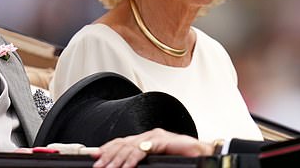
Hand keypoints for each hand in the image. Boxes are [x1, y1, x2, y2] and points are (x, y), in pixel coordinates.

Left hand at [91, 128, 213, 167]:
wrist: (205, 155)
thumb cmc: (185, 159)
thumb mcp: (158, 161)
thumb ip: (143, 163)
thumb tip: (127, 167)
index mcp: (146, 139)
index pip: (121, 142)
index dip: (107, 149)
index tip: (94, 157)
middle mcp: (149, 135)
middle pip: (122, 143)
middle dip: (107, 155)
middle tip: (97, 165)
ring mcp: (156, 136)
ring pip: (130, 146)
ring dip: (117, 159)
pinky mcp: (164, 140)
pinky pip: (144, 148)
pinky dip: (133, 158)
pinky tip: (126, 166)